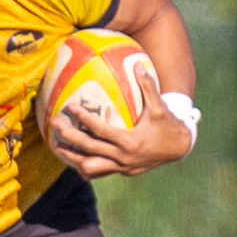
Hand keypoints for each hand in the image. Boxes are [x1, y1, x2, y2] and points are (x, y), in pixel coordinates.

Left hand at [50, 70, 191, 177]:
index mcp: (130, 142)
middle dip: (69, 137)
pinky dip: (87, 167)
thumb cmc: (168, 125)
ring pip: (91, 167)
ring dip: (74, 157)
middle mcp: (123, 158)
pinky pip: (100, 172)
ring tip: (58, 147)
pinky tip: (76, 160)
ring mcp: (122, 167)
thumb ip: (148, 87)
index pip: (101, 130)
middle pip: (89, 149)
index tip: (71, 108)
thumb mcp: (160, 106)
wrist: (181, 148)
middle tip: (55, 125)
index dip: (84, 119)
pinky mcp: (123, 172)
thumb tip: (137, 65)